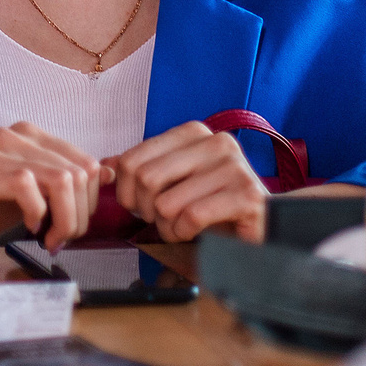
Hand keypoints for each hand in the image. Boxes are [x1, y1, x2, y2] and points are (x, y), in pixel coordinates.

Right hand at [0, 123, 104, 255]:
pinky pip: (29, 186)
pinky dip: (39, 213)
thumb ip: (62, 182)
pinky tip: (29, 228)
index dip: (89, 202)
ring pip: (62, 179)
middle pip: (80, 173)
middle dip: (80, 215)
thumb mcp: (28, 195)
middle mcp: (15, 136)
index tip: (69, 227)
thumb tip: (107, 173)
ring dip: (65, 218)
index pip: (88, 163)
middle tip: (59, 239)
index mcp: (29, 136)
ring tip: (48, 238)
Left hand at [110, 122, 267, 243]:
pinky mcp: (246, 195)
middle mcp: (216, 142)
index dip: (126, 192)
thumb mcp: (174, 181)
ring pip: (167, 203)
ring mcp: (234, 167)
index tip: (140, 205)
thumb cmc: (213, 204)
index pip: (133, 159)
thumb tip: (103, 167)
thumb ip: (141, 169)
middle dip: (147, 210)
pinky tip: (196, 232)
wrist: (262, 224)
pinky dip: (185, 233)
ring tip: (183, 226)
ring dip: (167, 227)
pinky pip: (191, 218)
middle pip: (147, 179)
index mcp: (194, 132)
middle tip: (163, 219)